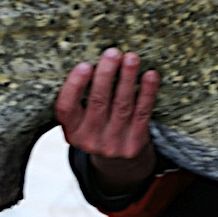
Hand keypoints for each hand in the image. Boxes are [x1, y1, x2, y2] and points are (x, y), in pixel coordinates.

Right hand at [55, 48, 159, 193]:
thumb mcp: (82, 120)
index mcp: (72, 131)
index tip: (85, 64)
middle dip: (106, 75)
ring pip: (122, 105)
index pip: (66, 108)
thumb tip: (97, 60)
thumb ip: (82, 98)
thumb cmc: (99, 127)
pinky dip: (147, 93)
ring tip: (132, 58)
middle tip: (113, 53)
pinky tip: (151, 76)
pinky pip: (142, 114)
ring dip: (128, 79)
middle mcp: (90, 140)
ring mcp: (113, 144)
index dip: (75, 86)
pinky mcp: (135, 144)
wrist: (119, 163)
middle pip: (98, 102)